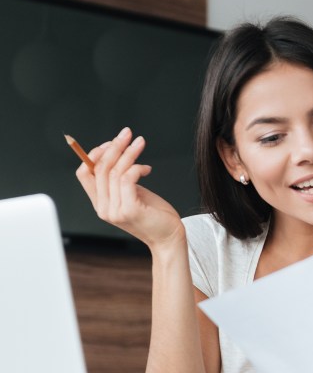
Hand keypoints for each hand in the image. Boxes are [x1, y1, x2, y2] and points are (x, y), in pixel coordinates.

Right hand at [75, 126, 182, 248]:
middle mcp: (103, 208)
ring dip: (129, 152)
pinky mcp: (129, 210)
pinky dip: (136, 167)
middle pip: (99, 168)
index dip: (94, 154)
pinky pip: (127, 179)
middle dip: (114, 146)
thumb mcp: (133, 194)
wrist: (169, 238)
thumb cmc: (155, 215)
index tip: (111, 142)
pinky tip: (147, 169)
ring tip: (140, 142)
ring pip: (115, 171)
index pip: (84, 174)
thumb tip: (116, 154)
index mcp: (100, 203)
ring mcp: (115, 211)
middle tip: (127, 133)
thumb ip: (120, 181)